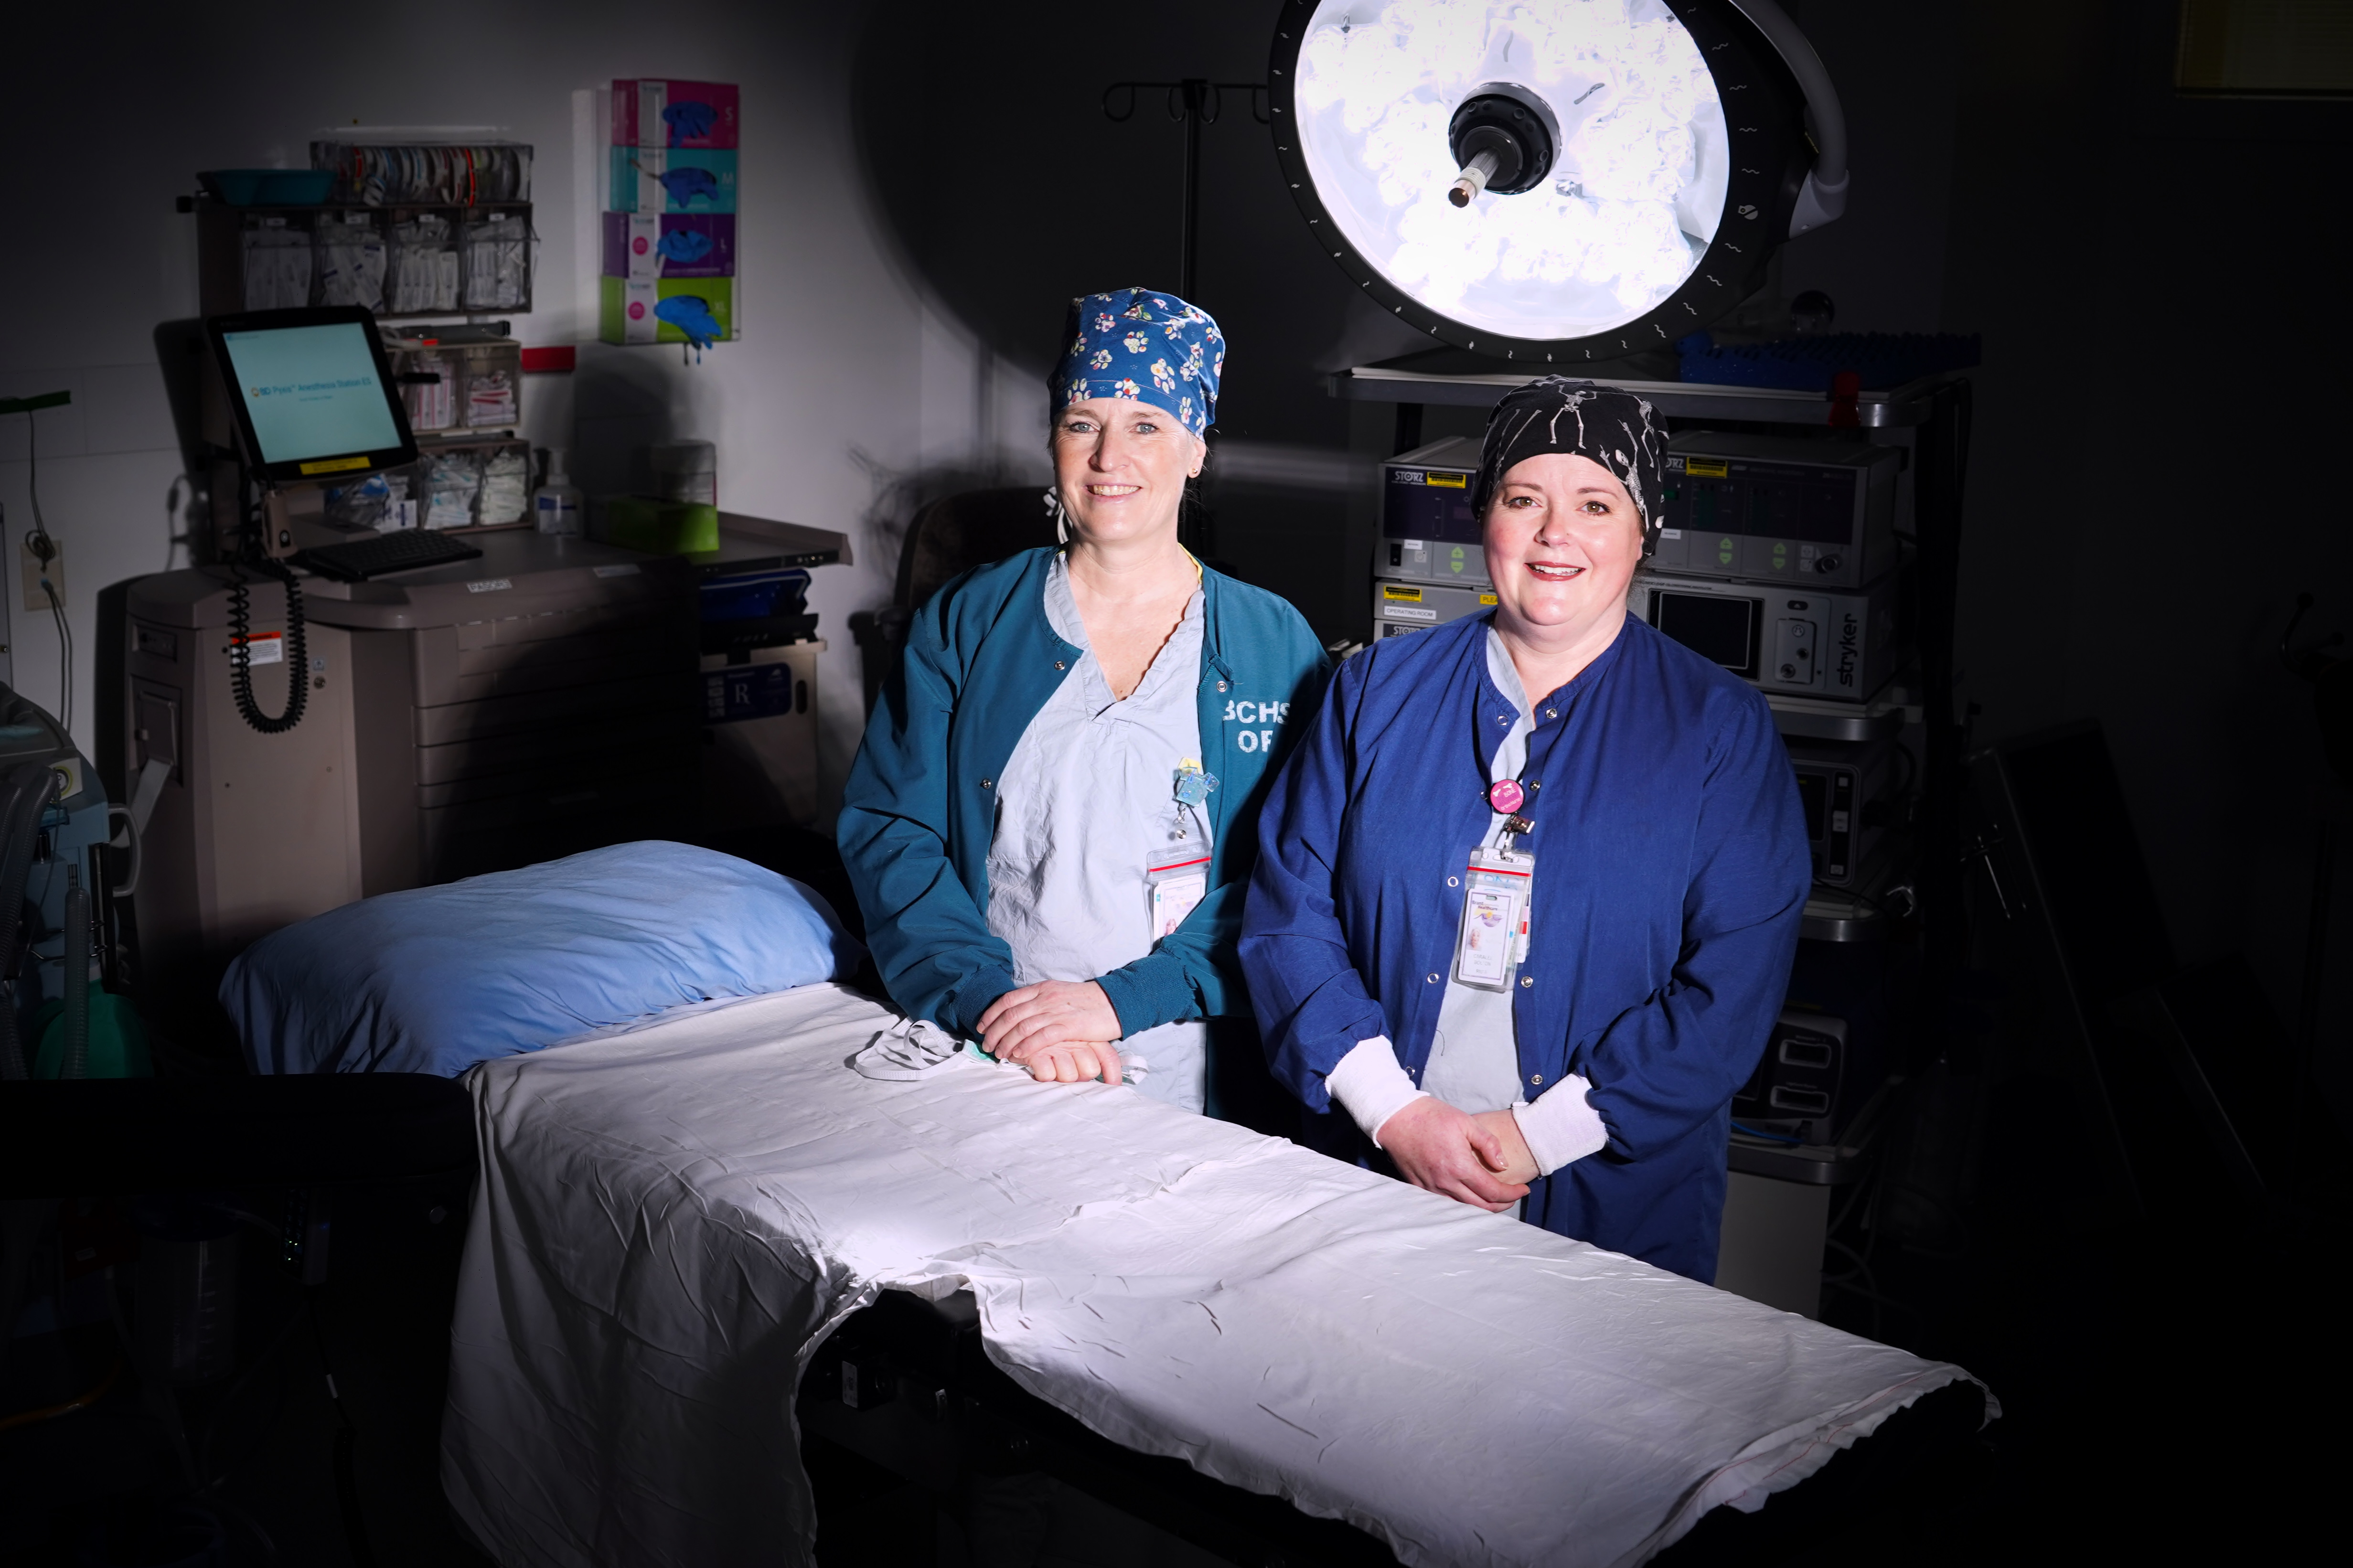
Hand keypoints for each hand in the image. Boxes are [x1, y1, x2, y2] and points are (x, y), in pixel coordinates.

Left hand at [977, 981, 1123, 1084]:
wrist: (1115, 1002)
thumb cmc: (1087, 1001)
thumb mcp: (1059, 993)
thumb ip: (1040, 1001)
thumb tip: (1021, 1013)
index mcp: (1042, 988)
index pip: (1008, 999)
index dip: (991, 1014)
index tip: (982, 1027)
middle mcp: (1046, 997)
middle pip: (1011, 1015)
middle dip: (994, 1032)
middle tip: (986, 1046)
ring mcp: (1057, 1011)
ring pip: (1022, 1027)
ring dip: (1006, 1042)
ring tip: (999, 1053)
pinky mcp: (1069, 1026)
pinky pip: (1041, 1037)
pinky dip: (1026, 1046)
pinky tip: (1018, 1054)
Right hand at [1377, 1097, 1529, 1211]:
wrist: (1396, 1117)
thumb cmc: (1430, 1116)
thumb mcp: (1466, 1122)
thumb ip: (1488, 1144)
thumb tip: (1503, 1165)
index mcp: (1459, 1166)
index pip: (1493, 1192)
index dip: (1512, 1194)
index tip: (1523, 1189)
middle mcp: (1445, 1182)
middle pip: (1481, 1207)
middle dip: (1502, 1204)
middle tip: (1513, 1196)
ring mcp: (1431, 1188)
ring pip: (1464, 1209)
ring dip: (1483, 1206)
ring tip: (1494, 1197)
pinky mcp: (1419, 1187)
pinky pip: (1446, 1204)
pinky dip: (1463, 1204)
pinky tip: (1469, 1195)